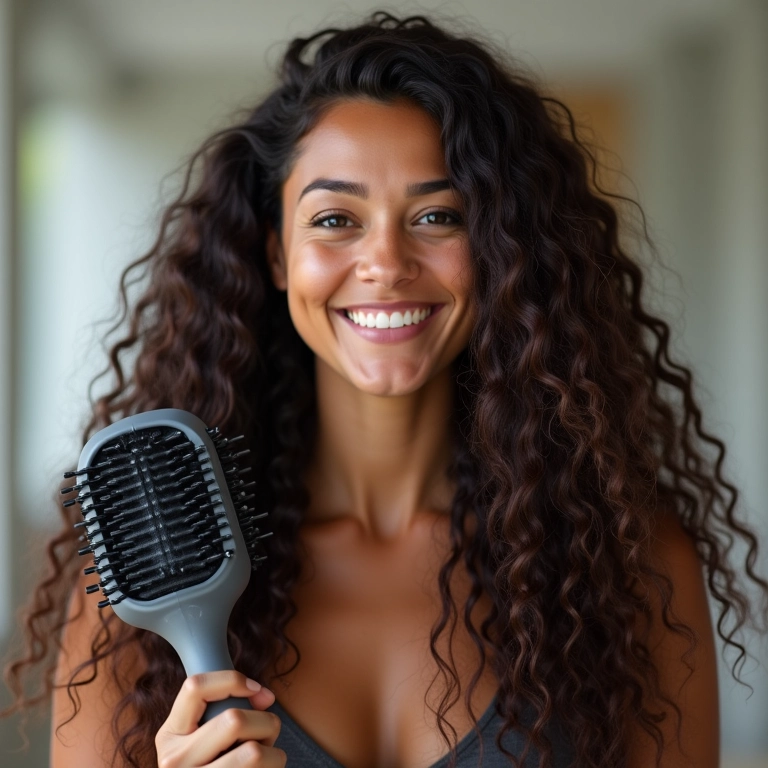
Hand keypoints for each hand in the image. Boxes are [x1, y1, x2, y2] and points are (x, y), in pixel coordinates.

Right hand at [155, 671, 285, 766]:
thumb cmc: (211, 763)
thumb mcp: (202, 736)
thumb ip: (227, 708)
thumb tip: (265, 697)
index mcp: (170, 735)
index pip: (195, 687)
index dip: (232, 679)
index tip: (255, 688)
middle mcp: (175, 761)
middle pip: (234, 720)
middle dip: (265, 720)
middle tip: (268, 731)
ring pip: (253, 752)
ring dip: (273, 751)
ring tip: (267, 756)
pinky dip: (272, 767)